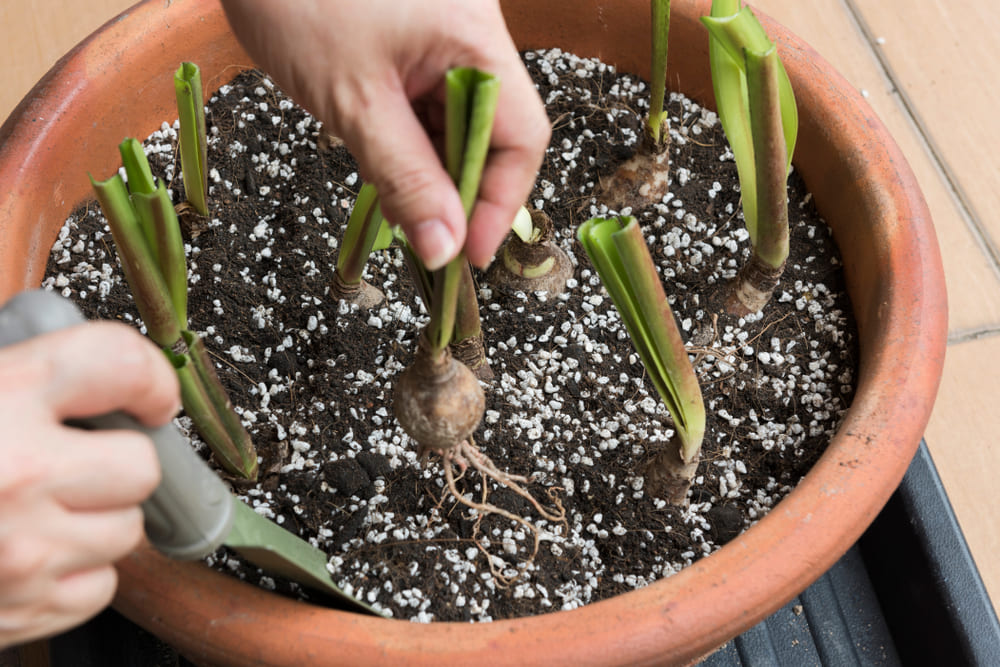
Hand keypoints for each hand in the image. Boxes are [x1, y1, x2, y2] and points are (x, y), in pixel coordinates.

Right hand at [0, 323, 177, 648]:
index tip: (149, 396)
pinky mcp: (18, 610)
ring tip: (38, 510)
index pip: (120, 363)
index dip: (149, 378)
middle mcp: (18, 472)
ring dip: (95, 519)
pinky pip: (98, 587)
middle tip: (79, 460)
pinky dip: (75, 573)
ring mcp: (22, 549)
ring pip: (125, 530)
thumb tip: (98, 378)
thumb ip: (22, 375)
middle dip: (118, 462)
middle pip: (142, 465)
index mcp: (1, 397)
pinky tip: (29, 553)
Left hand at [220, 0, 550, 269]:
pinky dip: (411, 143)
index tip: (468, 252)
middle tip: (428, 239)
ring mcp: (443, 36)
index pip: (520, 137)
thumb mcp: (355, 103)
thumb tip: (443, 246)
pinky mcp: (413, 41)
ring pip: (458, 123)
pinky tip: (388, 168)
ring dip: (433, 171)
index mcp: (475, 40)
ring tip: (401, 206)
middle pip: (495, 133)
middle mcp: (471, 36)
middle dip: (462, 191)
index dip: (501, 203)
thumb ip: (405, 178)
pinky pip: (428, 103)